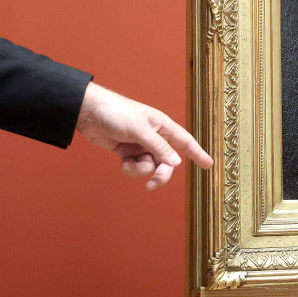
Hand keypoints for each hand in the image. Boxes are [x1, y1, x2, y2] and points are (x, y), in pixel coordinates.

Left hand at [75, 83, 212, 189]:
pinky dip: (130, 169)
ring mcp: (141, 145)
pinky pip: (136, 167)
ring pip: (150, 167)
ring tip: (128, 165)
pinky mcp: (127, 152)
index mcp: (162, 126)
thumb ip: (158, 147)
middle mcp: (154, 137)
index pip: (185, 142)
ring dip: (140, 170)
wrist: (88, 112)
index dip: (197, 153)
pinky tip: (122, 163)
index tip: (209, 165)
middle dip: (160, 174)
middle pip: (167, 162)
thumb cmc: (116, 112)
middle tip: (152, 184)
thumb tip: (176, 163)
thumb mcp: (140, 130)